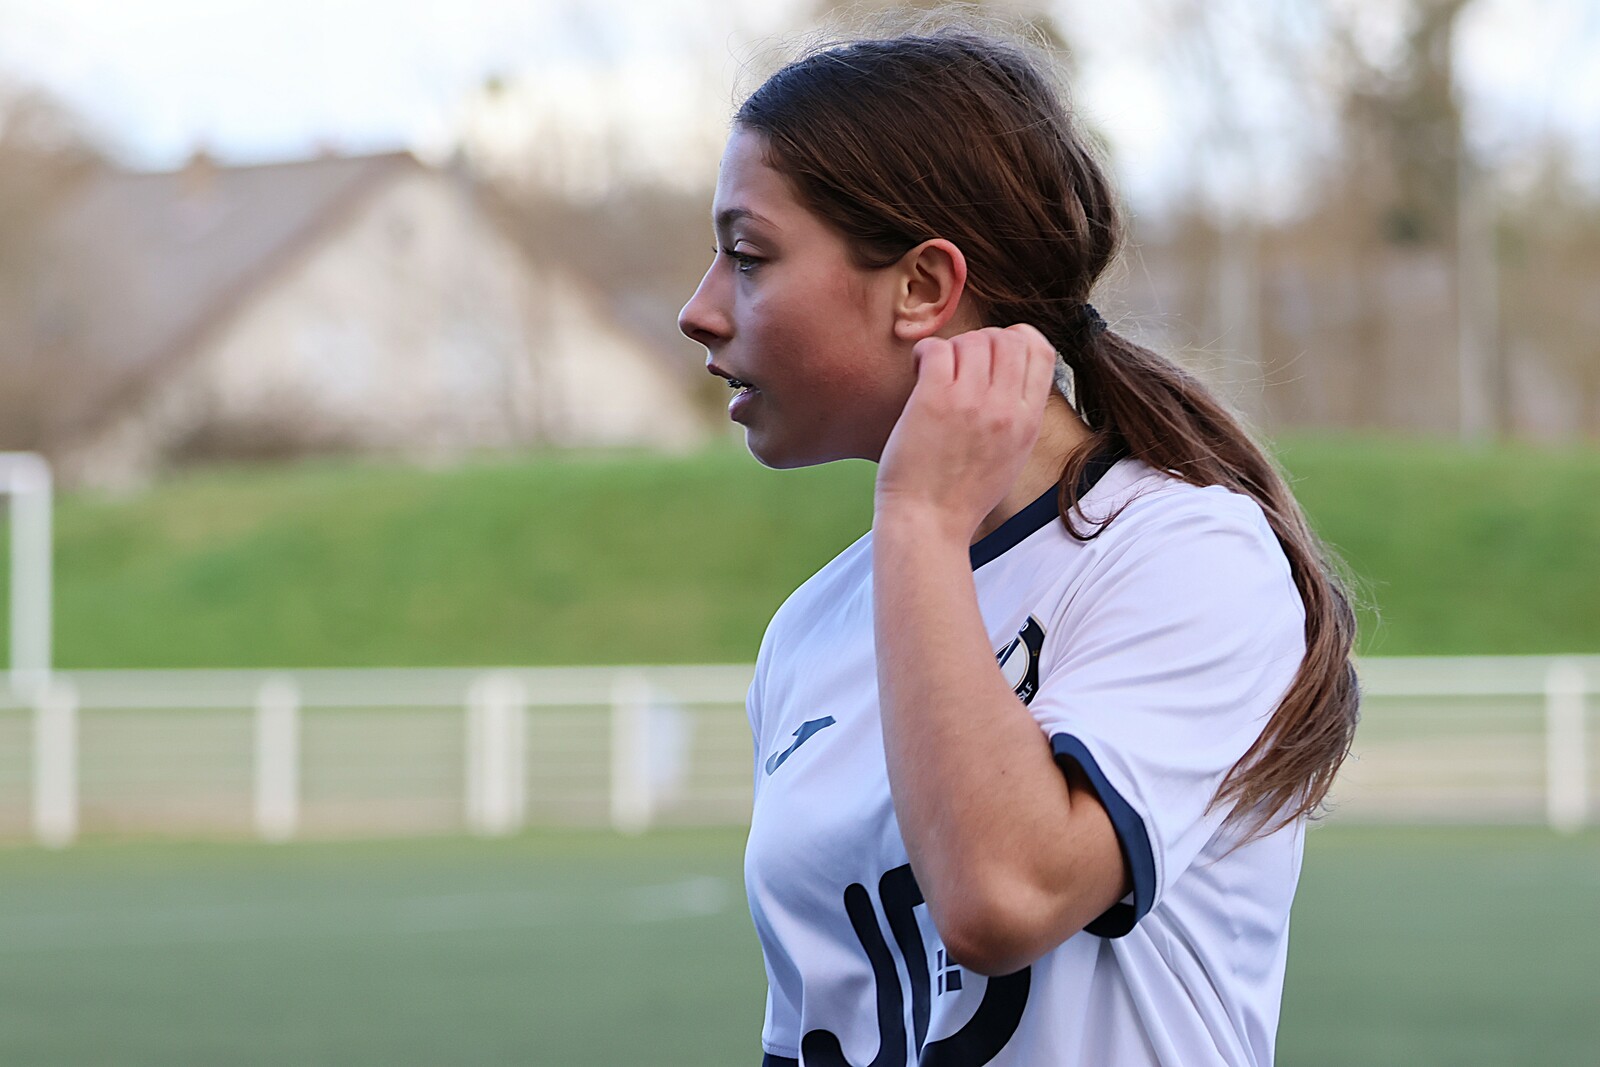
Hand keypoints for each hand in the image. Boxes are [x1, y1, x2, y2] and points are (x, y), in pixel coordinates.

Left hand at [874, 324, 1057, 542]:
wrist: (929, 524)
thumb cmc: (964, 495)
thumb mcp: (1013, 455)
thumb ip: (1020, 415)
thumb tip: (1014, 374)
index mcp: (1029, 421)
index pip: (1041, 350)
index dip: (1017, 340)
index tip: (994, 356)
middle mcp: (1006, 409)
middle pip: (1007, 338)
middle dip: (983, 340)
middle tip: (961, 363)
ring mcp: (971, 403)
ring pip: (972, 340)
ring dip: (952, 348)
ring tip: (937, 371)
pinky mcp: (934, 401)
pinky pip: (937, 349)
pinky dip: (926, 351)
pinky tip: (920, 369)